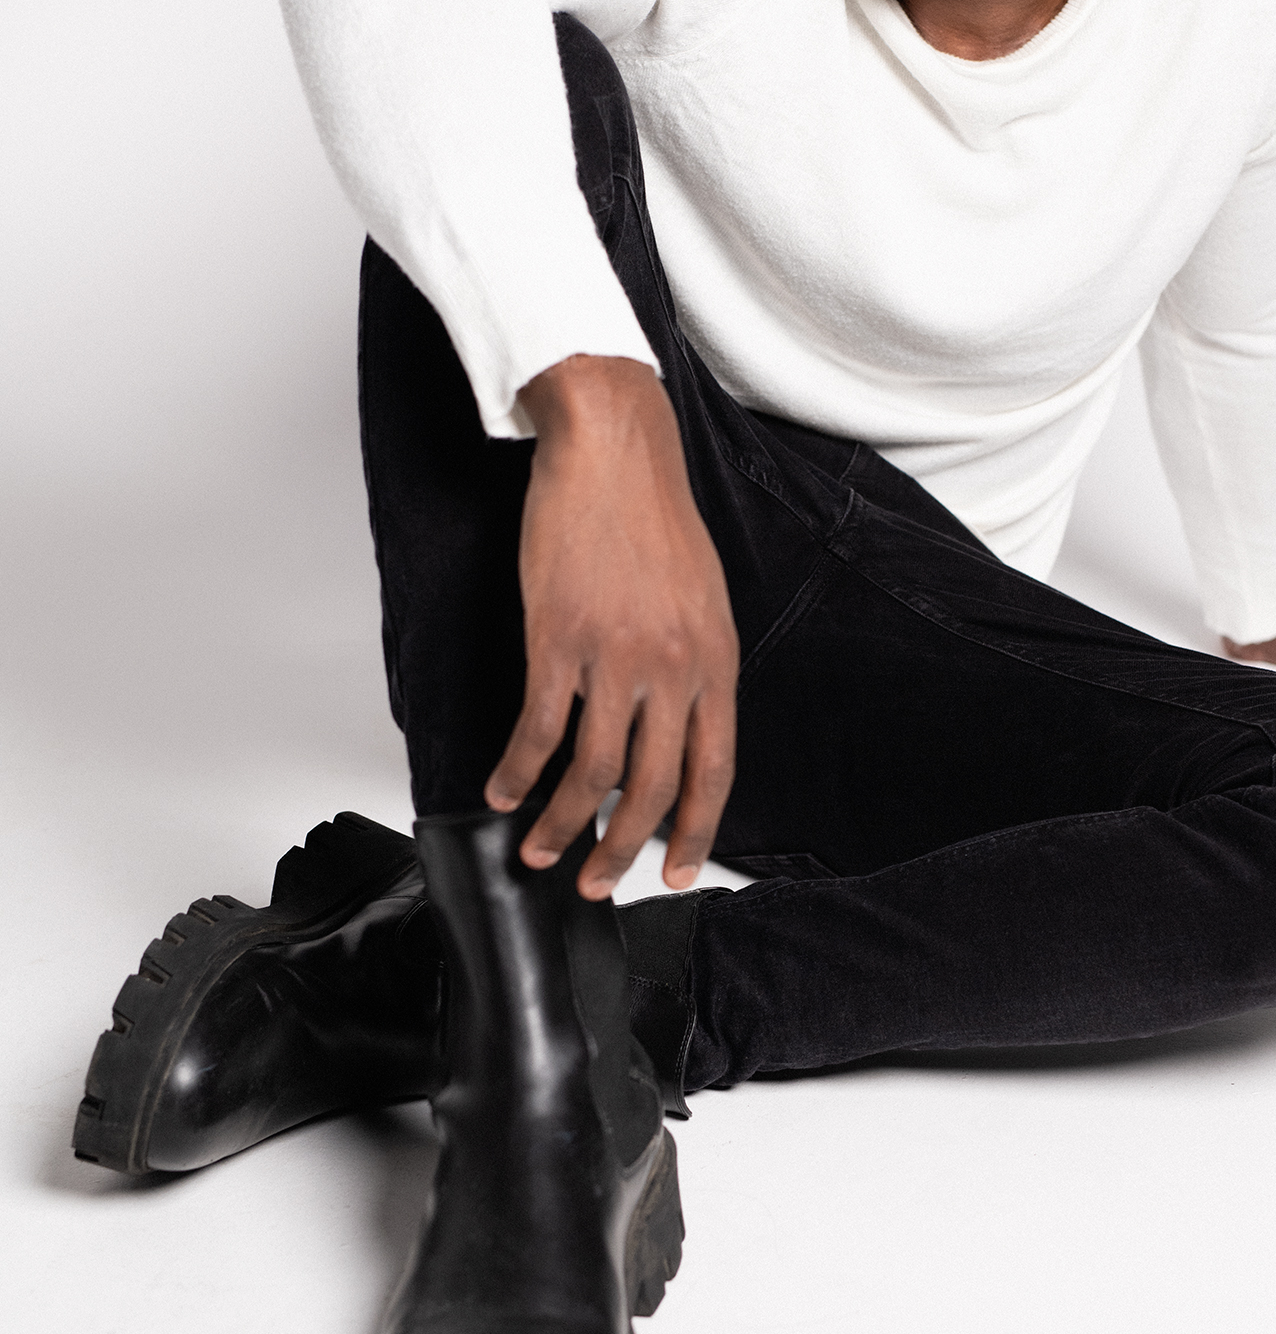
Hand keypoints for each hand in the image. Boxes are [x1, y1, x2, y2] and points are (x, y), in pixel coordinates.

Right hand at [484, 356, 738, 897]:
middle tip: (596, 884)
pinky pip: (538, 729)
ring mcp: (615, 656)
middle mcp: (673, 667)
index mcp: (715, 659)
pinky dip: (517, 771)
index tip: (675, 871)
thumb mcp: (701, 596)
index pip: (713, 770)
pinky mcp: (558, 639)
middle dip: (621, 850)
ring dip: (562, 825)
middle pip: (651, 787)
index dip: (694, 831)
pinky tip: (503, 791)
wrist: (613, 449)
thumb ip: (695, 663)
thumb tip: (678, 724)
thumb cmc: (652, 515)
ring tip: (541, 852)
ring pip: (591, 773)